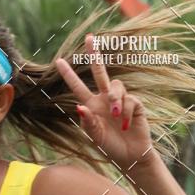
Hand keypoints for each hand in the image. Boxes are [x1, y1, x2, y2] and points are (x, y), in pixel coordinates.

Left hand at [55, 34, 153, 171]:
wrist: (131, 156)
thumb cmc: (110, 148)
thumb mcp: (96, 137)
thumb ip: (88, 122)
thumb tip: (80, 107)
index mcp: (92, 106)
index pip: (78, 87)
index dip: (69, 75)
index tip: (58, 61)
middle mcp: (105, 99)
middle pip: (99, 72)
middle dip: (94, 55)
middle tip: (89, 38)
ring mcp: (120, 100)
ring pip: (116, 86)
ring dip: (115, 99)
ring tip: (115, 116)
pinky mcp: (135, 104)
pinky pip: (130, 100)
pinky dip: (127, 113)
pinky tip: (126, 126)